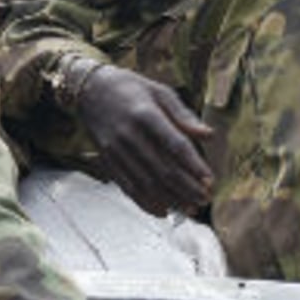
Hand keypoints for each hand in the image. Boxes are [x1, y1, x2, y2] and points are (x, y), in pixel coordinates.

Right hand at [76, 65, 215, 215]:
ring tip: (190, 210)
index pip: (174, 144)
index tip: (210, 180)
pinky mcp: (106, 160)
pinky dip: (145, 202)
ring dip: (170, 199)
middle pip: (161, 168)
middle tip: (205, 199)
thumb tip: (209, 135)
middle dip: (186, 188)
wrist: (89, 89)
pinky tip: (163, 212)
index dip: (194, 165)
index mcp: (145, 113)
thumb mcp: (159, 91)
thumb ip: (184, 115)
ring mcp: (115, 149)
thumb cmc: (130, 88)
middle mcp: (128, 134)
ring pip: (145, 182)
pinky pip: (126, 186)